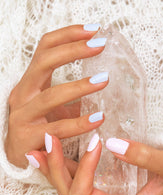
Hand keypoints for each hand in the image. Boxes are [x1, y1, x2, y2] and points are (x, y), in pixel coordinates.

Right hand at [5, 25, 107, 167]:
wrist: (19, 156)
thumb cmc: (40, 126)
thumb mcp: (55, 106)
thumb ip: (73, 96)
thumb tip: (101, 82)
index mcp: (31, 82)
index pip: (45, 48)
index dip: (67, 35)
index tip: (93, 30)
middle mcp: (23, 94)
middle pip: (44, 62)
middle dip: (73, 51)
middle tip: (99, 46)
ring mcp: (23, 115)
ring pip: (51, 95)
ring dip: (79, 87)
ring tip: (103, 81)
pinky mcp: (28, 138)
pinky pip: (56, 128)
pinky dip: (78, 123)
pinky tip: (98, 119)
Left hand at [27, 134, 162, 194]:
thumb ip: (146, 157)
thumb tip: (113, 144)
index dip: (86, 169)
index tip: (97, 141)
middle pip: (68, 192)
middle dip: (56, 166)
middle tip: (51, 138)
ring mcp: (96, 193)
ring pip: (64, 184)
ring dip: (50, 165)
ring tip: (40, 144)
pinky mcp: (95, 181)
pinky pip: (69, 176)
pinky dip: (56, 163)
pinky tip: (46, 149)